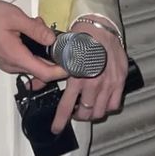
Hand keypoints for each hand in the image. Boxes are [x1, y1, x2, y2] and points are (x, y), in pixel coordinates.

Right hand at [0, 0, 65, 83]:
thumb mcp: (15, 17)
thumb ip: (35, 29)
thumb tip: (53, 40)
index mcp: (17, 58)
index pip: (45, 74)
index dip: (62, 71)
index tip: (75, 62)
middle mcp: (12, 66)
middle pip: (40, 70)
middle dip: (52, 55)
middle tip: (56, 35)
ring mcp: (6, 64)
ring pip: (32, 63)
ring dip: (41, 50)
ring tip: (39, 26)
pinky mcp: (3, 59)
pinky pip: (23, 58)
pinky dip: (31, 49)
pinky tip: (29, 30)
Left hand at [50, 20, 127, 134]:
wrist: (101, 27)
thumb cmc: (82, 37)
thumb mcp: (62, 53)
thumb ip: (50, 71)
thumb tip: (35, 84)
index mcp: (76, 76)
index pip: (66, 106)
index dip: (60, 121)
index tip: (56, 128)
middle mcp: (93, 83)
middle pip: (84, 113)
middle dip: (77, 115)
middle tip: (75, 111)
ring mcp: (108, 84)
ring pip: (99, 112)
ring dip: (92, 112)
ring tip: (88, 107)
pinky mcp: (119, 81)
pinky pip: (114, 104)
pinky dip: (108, 106)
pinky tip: (102, 100)